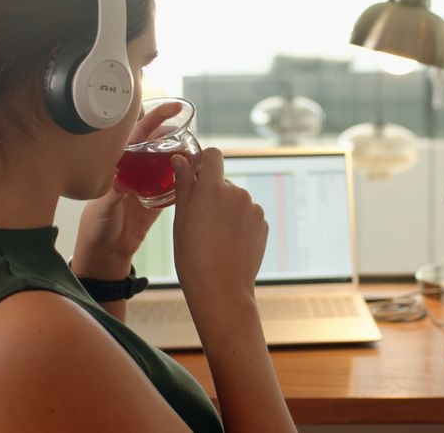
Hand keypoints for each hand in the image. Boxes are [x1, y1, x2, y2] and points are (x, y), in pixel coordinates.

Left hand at [72, 102, 181, 280]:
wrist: (105, 254)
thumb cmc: (97, 228)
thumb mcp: (102, 209)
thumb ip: (112, 194)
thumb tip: (122, 180)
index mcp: (119, 166)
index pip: (139, 134)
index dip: (156, 119)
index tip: (174, 108)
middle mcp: (136, 171)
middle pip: (158, 145)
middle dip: (175, 136)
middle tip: (191, 134)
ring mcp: (148, 185)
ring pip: (169, 163)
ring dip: (183, 157)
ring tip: (198, 153)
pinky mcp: (158, 202)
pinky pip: (176, 187)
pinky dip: (186, 181)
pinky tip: (197, 177)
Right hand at [171, 148, 267, 302]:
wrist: (221, 288)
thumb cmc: (193, 256)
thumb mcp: (181, 219)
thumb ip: (184, 184)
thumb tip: (180, 159)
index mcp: (213, 188)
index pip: (213, 155)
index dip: (204, 162)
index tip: (196, 176)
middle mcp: (237, 193)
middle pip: (223, 182)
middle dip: (212, 194)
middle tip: (199, 221)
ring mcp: (253, 208)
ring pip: (235, 200)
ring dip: (226, 210)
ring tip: (215, 237)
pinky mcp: (262, 223)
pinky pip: (247, 215)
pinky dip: (239, 224)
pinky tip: (229, 243)